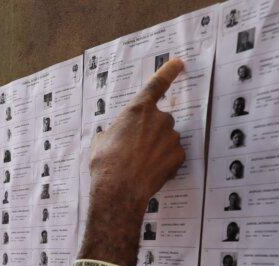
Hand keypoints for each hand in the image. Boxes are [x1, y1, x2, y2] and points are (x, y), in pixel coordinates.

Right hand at [89, 57, 186, 215]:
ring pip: (166, 139)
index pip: (157, 84)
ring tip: (139, 165)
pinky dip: (164, 164)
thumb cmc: (106, 164)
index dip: (168, 71)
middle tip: (134, 150)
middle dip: (150, 133)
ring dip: (157, 149)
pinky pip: (173, 156)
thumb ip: (111, 132)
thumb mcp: (99, 143)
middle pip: (159, 120)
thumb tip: (109, 136)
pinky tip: (150, 173)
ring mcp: (171, 137)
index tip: (178, 63)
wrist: (119, 190)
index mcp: (137, 110)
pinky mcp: (178, 155)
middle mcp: (159, 119)